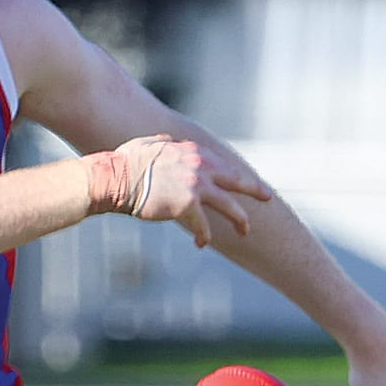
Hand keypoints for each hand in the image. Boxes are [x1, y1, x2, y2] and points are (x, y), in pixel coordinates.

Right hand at [84, 135, 271, 247]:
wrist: (116, 178)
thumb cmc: (127, 161)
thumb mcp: (151, 144)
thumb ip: (166, 143)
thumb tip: (169, 141)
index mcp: (194, 152)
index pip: (223, 164)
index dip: (237, 175)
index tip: (246, 182)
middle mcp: (201, 166)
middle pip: (237, 180)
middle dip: (255, 190)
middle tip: (268, 198)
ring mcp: (196, 185)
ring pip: (230, 206)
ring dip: (240, 220)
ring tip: (245, 231)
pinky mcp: (188, 205)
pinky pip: (204, 225)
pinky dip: (205, 236)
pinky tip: (202, 244)